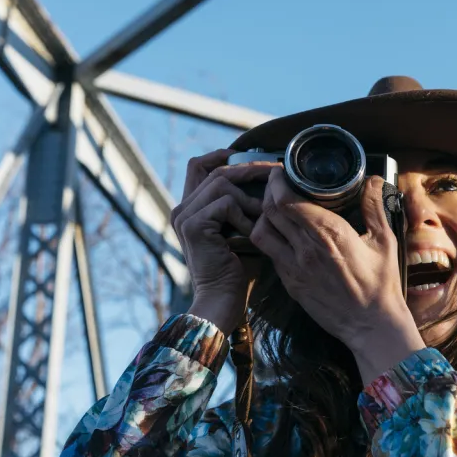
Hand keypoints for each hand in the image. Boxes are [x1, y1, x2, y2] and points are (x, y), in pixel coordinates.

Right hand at [171, 150, 277, 332]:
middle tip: (275, 172)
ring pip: (222, 182)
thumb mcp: (242, 229)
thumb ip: (246, 205)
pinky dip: (244, 215)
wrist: (223, 301)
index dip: (222, 155)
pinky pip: (225, 203)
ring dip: (250, 196)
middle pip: (214, 169)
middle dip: (248, 168)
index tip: (251, 158)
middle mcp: (182, 209)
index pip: (199, 166)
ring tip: (264, 214)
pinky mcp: (193, 225)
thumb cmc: (238, 270)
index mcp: (190, 208)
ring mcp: (185, 216)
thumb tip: (270, 179)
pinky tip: (252, 233)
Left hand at [249, 169, 424, 384]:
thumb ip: (374, 207)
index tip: (281, 172)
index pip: (288, 199)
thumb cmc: (381, 284)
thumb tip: (372, 180)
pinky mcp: (290, 283)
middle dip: (268, 192)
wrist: (371, 325)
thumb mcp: (384, 241)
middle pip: (270, 211)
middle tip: (276, 184)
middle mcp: (306, 248)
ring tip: (274, 209)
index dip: (278, 181)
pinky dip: (269, 238)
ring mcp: (294, 268)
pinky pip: (269, 254)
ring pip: (261, 232)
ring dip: (263, 216)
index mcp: (330, 233)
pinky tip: (281, 234)